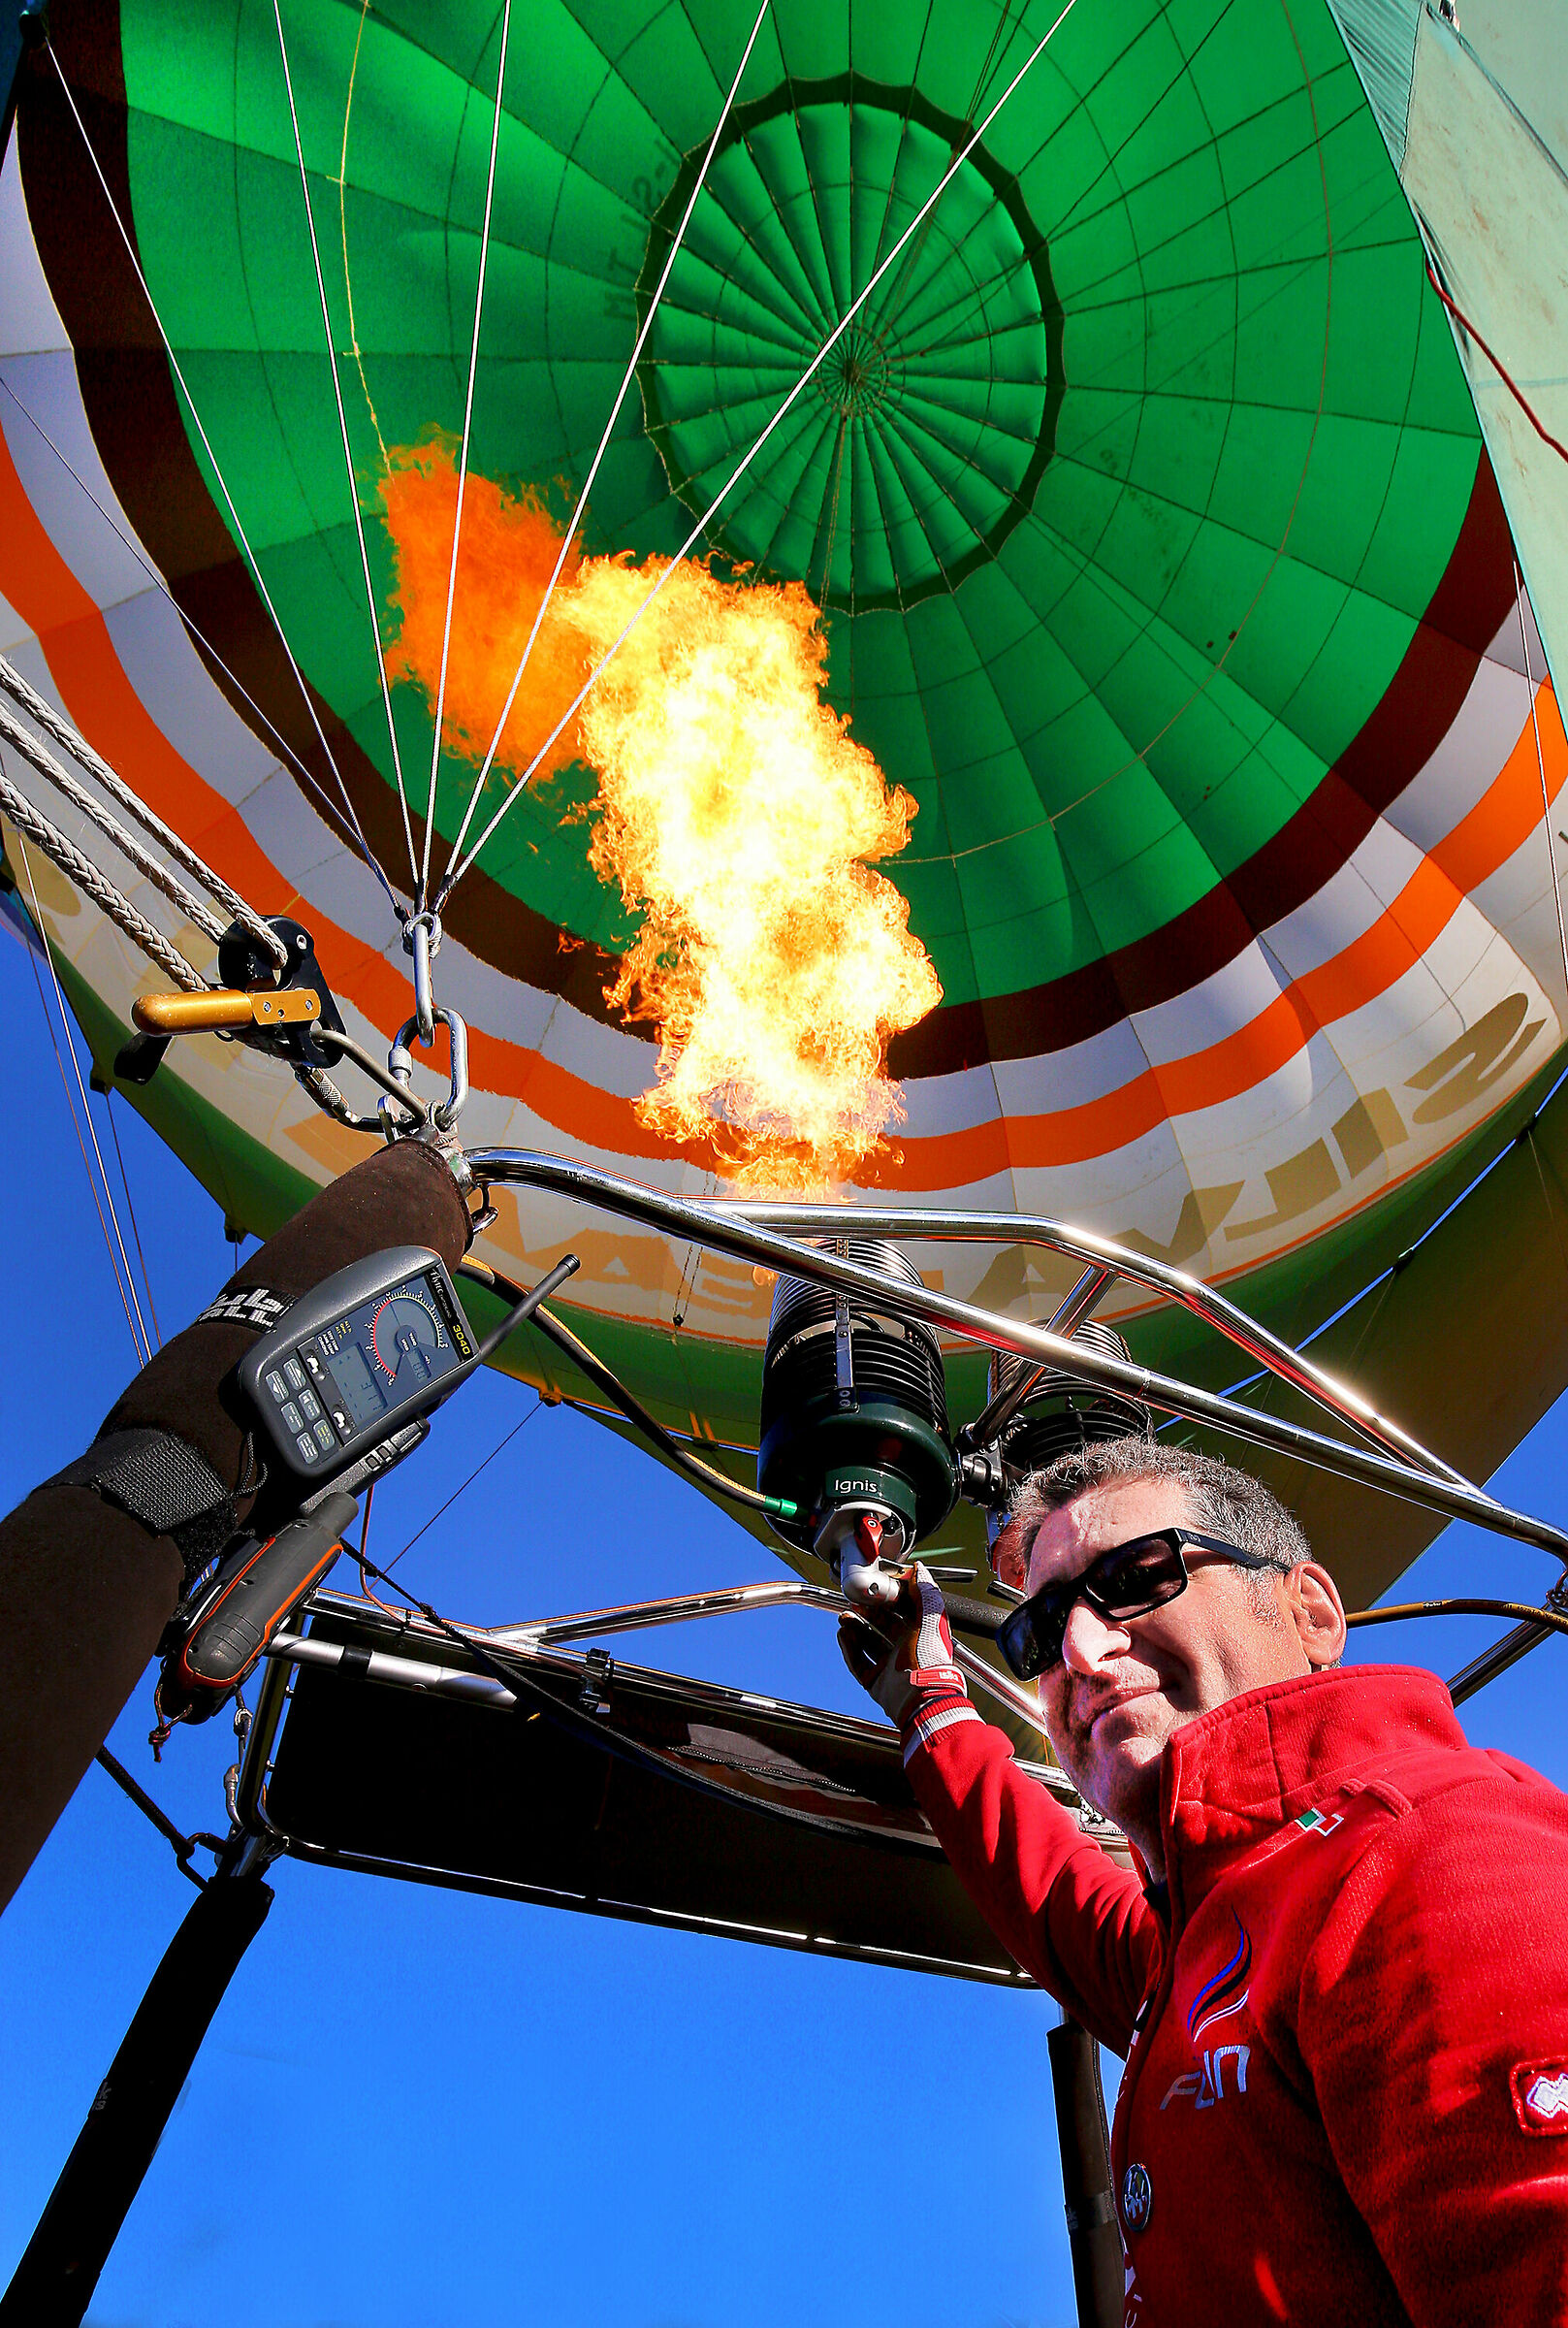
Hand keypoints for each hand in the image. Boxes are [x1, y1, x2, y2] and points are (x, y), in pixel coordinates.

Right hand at [837, 1564, 979, 1758]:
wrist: (921, 1697)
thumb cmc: (930, 1660)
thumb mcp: (931, 1619)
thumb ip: (926, 1593)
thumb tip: (920, 1570)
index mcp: (920, 1633)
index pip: (900, 1611)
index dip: (887, 1600)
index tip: (874, 1590)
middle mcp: (905, 1649)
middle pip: (881, 1626)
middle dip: (866, 1613)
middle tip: (854, 1603)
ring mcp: (890, 1667)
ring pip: (867, 1643)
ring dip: (855, 1629)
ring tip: (845, 1617)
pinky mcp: (876, 1682)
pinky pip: (858, 1663)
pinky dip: (849, 1649)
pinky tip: (843, 1635)